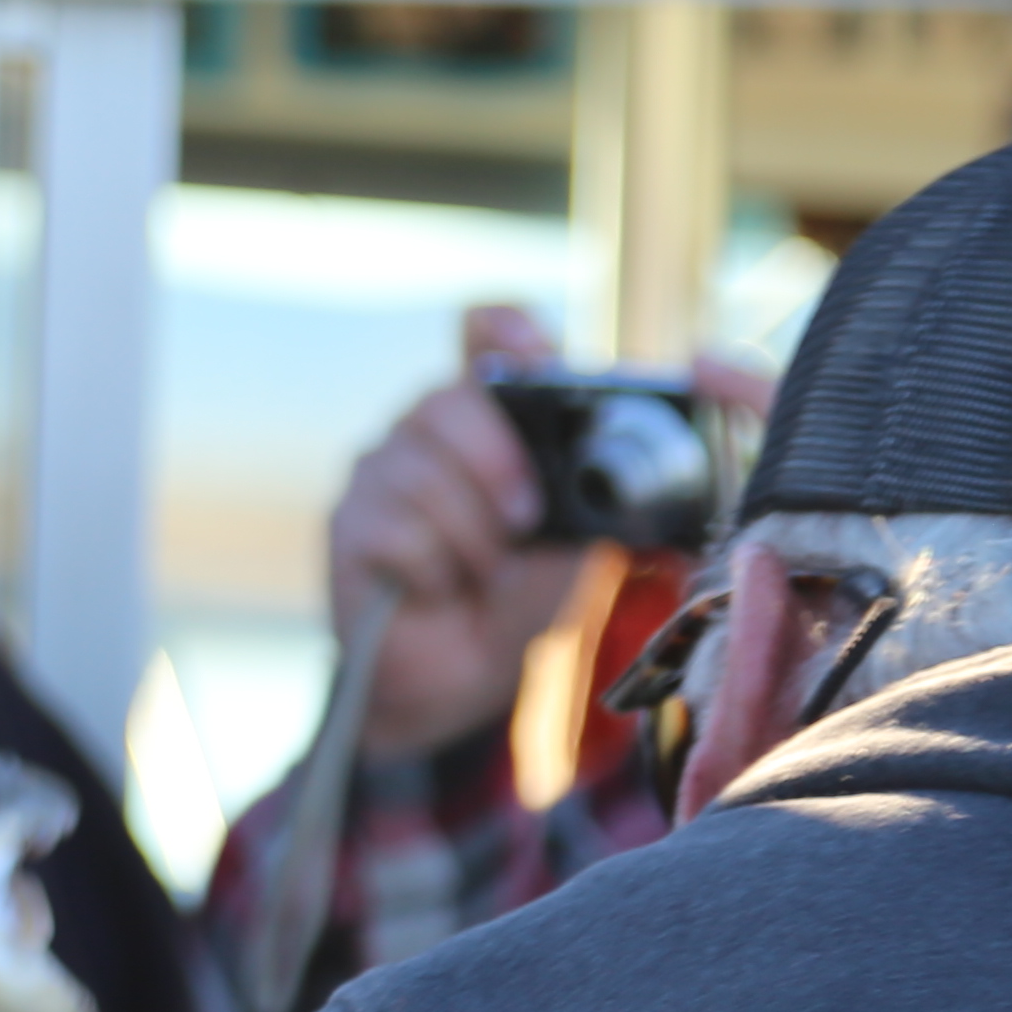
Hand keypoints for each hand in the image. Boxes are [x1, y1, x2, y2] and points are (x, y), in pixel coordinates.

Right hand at [329, 306, 580, 760]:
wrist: (463, 681)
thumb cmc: (523, 597)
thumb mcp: (582, 535)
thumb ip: (603, 484)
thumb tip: (661, 427)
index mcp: (491, 415)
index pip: (485, 332)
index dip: (505, 330)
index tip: (532, 352)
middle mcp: (427, 429)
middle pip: (449, 398)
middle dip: (497, 462)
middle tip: (525, 520)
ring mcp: (380, 472)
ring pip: (423, 471)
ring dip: (472, 537)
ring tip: (481, 574)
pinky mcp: (350, 526)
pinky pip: (399, 530)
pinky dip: (435, 571)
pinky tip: (438, 591)